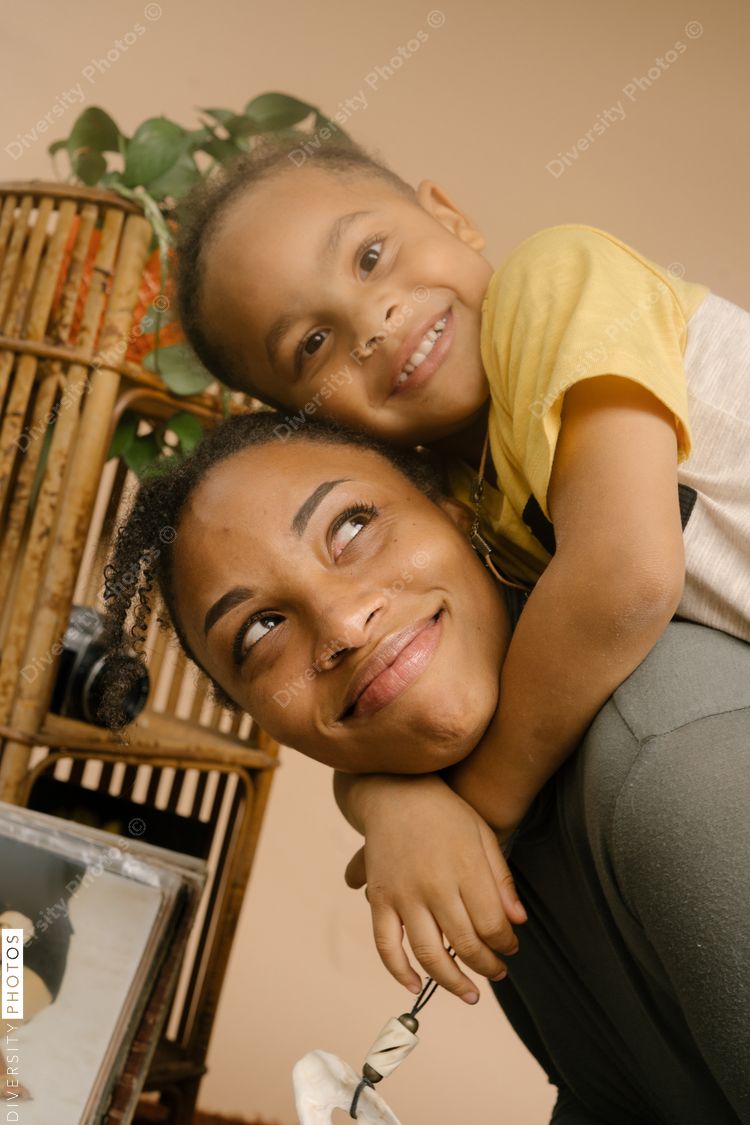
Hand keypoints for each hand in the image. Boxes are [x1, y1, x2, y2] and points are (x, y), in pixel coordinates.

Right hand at [342, 774, 526, 1002]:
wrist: (395, 790)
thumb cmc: (445, 812)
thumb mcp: (483, 834)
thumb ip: (501, 880)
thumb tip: (518, 922)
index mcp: (465, 868)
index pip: (492, 925)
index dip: (506, 944)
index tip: (511, 947)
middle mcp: (434, 885)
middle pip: (465, 944)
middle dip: (487, 966)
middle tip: (497, 972)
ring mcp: (403, 894)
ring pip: (428, 954)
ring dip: (451, 982)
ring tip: (469, 992)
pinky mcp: (380, 899)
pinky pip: (386, 945)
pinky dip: (399, 971)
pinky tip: (415, 986)